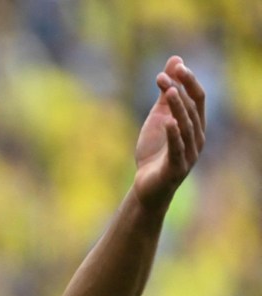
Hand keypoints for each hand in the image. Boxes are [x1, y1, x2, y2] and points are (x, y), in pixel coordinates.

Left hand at [132, 56, 205, 211]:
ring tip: (168, 92)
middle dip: (179, 91)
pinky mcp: (176, 168)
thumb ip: (167, 93)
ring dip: (178, 109)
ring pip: (186, 127)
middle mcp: (197, 138)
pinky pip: (177, 149)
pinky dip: (174, 135)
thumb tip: (175, 61)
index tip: (176, 66)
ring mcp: (189, 154)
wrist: (146, 185)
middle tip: (166, 75)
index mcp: (195, 125)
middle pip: (193, 110)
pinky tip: (169, 122)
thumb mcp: (159, 117)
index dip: (188, 81)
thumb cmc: (155, 151)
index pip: (197, 98)